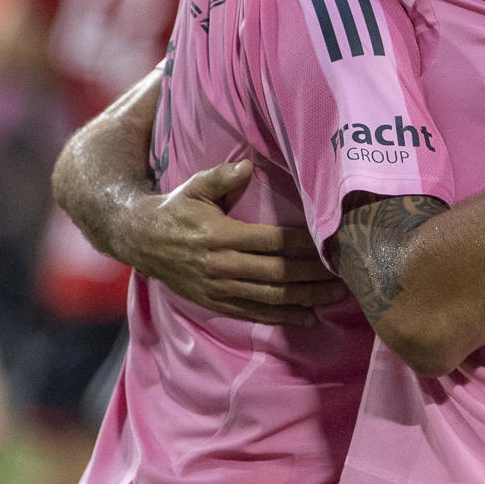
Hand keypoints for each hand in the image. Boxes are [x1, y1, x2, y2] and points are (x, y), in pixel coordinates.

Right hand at [118, 160, 346, 324]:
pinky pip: (254, 313)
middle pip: (277, 273)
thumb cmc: (175, 209)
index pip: (271, 241)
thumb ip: (221, 176)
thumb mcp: (193, 187)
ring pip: (270, 297)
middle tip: (344, 274)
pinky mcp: (216, 303)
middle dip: (313, 275)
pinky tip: (308, 317)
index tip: (330, 244)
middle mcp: (222, 266)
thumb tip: (248, 166)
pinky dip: (282, 317)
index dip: (303, 245)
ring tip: (334, 295)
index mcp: (220, 236)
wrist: (140, 240)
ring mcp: (219, 288)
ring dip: (305, 298)